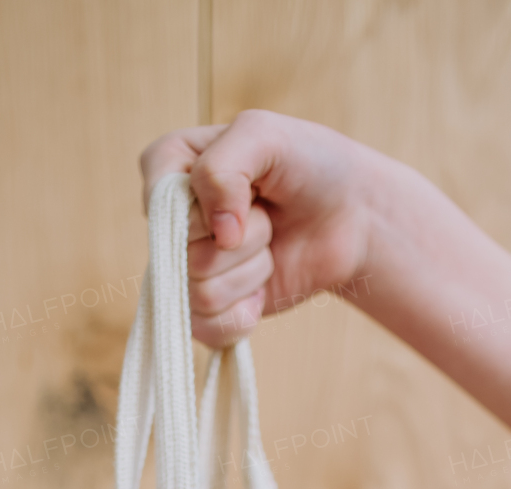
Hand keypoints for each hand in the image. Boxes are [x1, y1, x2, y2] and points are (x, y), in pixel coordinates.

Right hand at [139, 111, 378, 345]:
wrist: (352, 217)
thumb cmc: (308, 165)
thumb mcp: (265, 136)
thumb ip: (223, 166)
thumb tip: (217, 234)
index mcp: (170, 166)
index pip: (158, 200)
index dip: (206, 207)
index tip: (250, 195)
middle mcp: (171, 221)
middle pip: (181, 254)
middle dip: (242, 239)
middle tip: (267, 217)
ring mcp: (187, 268)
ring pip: (198, 293)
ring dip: (252, 272)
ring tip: (270, 246)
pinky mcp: (208, 309)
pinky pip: (205, 330)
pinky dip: (242, 315)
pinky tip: (262, 291)